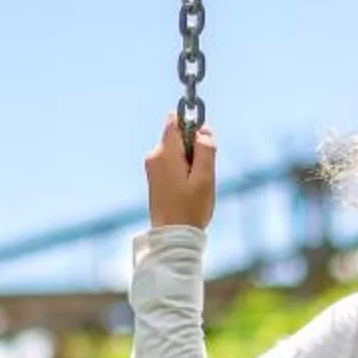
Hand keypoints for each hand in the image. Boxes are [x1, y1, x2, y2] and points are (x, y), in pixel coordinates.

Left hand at [145, 114, 217, 230]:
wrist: (172, 237)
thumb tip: (203, 130)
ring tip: (194, 184)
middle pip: (178, 136)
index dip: (192, 125)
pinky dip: (183, 170)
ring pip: (177, 151)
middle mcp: (154, 157)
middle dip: (194, 147)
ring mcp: (152, 168)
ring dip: (190, 161)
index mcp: (165, 154)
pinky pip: (172, 163)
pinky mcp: (155, 178)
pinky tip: (187, 189)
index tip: (203, 142)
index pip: (174, 121)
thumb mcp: (205, 178)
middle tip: (202, 172)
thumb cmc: (189, 209)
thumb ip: (205, 150)